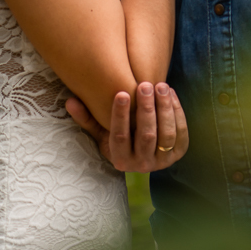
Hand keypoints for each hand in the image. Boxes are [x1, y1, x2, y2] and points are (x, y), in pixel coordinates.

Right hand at [66, 81, 188, 172]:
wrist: (145, 156)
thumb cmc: (119, 138)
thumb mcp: (102, 132)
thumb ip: (87, 118)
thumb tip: (69, 101)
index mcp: (120, 159)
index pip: (119, 136)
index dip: (120, 115)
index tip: (121, 92)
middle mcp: (142, 164)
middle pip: (146, 135)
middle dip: (146, 108)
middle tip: (145, 85)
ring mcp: (162, 160)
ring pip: (166, 134)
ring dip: (164, 108)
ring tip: (160, 85)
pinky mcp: (179, 153)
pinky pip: (180, 132)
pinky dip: (177, 112)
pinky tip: (171, 94)